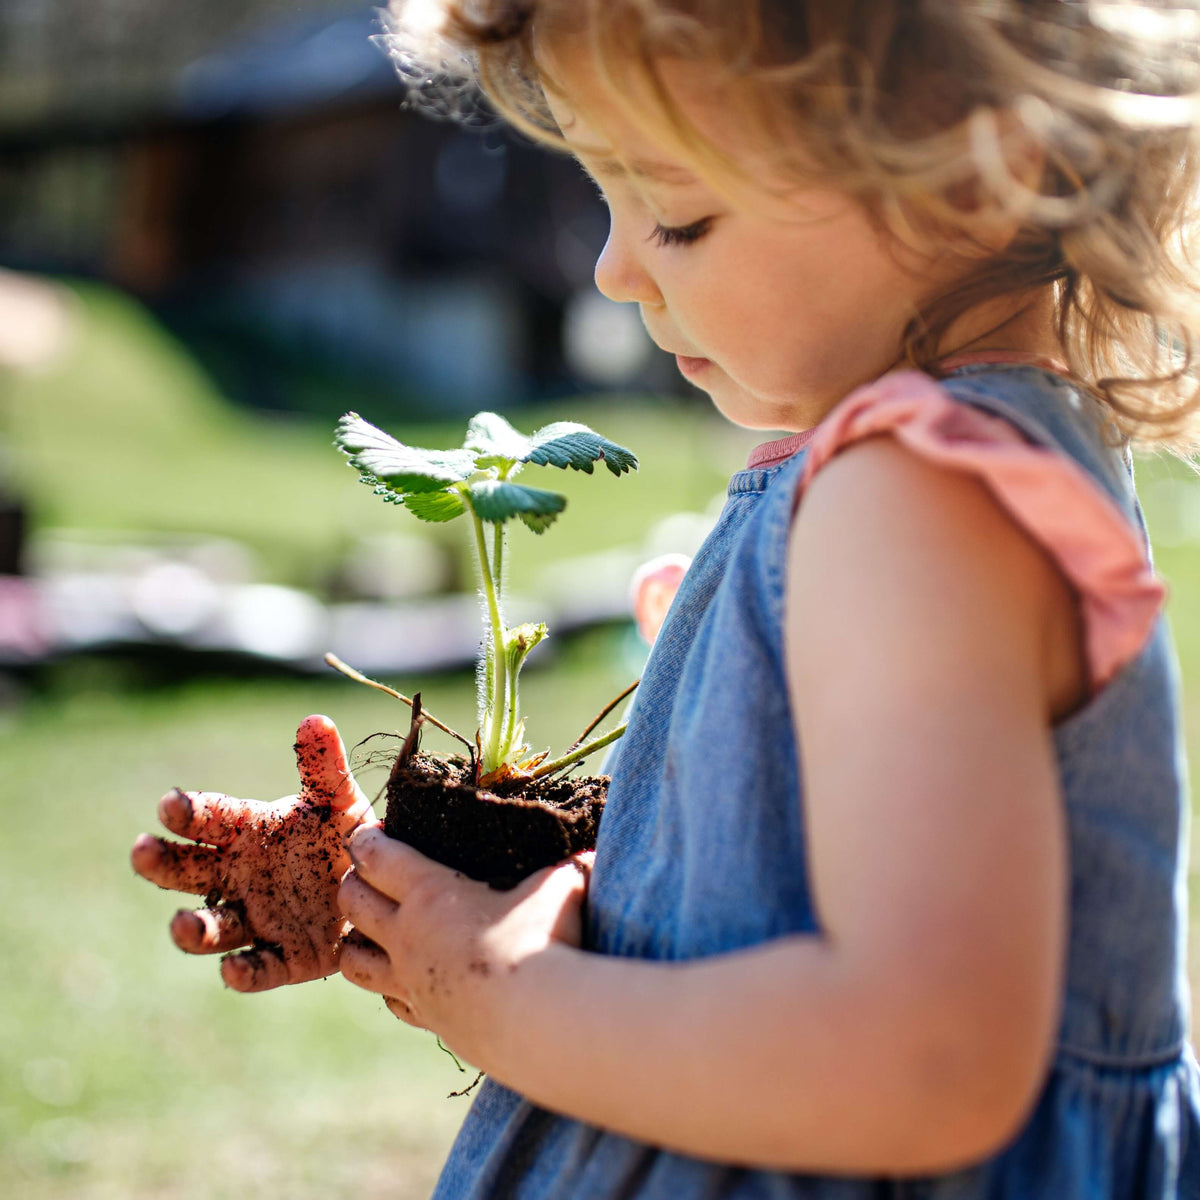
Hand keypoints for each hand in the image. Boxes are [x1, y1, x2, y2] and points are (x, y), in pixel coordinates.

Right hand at [131, 715, 371, 991]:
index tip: (170, 804)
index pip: (209, 818)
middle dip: (162, 863)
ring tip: (183, 924)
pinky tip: (234, 969)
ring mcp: (257, 919)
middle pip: (188, 872)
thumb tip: (315, 721)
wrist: (381, 889)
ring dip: (193, 929)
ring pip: (212, 928)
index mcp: (248, 833)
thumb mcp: (339, 801)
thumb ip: (324, 767)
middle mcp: (240, 877)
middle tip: (143, 851)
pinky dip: (243, 972)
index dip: (189, 811)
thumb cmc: (345, 837)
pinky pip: (257, 969)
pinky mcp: (284, 959)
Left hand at [338, 824, 590, 1060]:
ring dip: (355, 941)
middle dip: (352, 883)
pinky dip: (389, 988)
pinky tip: (409, 980)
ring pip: (353, 961)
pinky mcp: (429, 1021)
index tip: (369, 833)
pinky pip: (390, 1002)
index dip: (367, 841)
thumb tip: (592, 849)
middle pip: (352, 903)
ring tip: (373, 931)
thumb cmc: (547, 940)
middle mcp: (409, 937)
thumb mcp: (562, 884)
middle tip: (368, 874)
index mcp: (432, 892)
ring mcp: (412, 984)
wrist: (541, 1023)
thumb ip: (567, 864)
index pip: (377, 857)